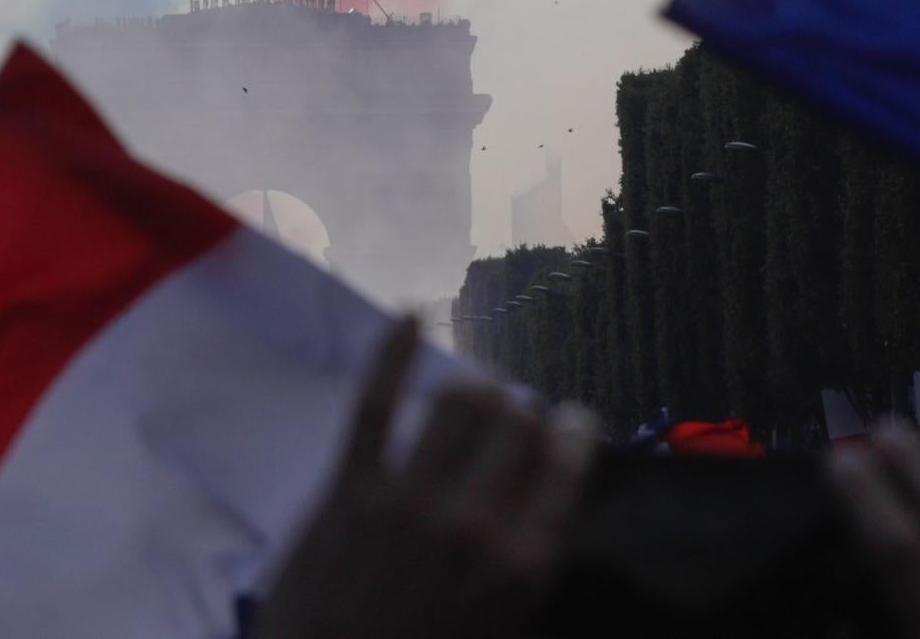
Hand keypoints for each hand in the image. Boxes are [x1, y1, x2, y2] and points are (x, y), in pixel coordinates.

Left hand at [257, 317, 597, 638]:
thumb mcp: (501, 634)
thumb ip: (526, 575)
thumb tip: (541, 517)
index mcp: (522, 565)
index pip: (564, 464)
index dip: (569, 434)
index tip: (568, 421)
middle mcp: (474, 523)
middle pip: (513, 424)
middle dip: (517, 411)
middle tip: (512, 412)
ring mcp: (410, 501)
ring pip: (458, 403)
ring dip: (471, 388)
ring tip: (471, 390)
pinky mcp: (349, 492)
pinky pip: (376, 402)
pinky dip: (394, 350)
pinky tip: (411, 313)